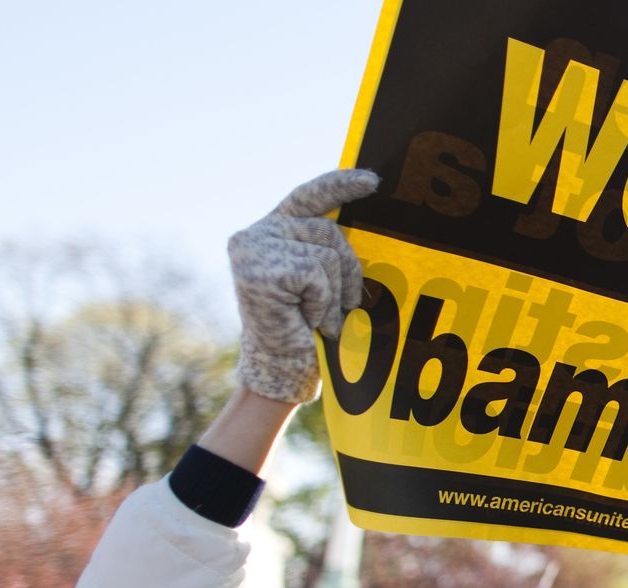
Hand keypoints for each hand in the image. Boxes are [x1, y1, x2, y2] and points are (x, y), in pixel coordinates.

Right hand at [228, 169, 378, 402]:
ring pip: (326, 254)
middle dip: (347, 271)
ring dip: (333, 293)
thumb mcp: (320, 279)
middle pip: (329, 231)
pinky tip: (304, 320)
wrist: (281, 366)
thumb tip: (368, 221)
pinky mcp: (259, 270)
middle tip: (337, 306)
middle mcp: (256, 233)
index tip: (374, 182)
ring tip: (315, 316)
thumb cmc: (306, 326)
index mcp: (272, 230)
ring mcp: (253, 249)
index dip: (340, 186)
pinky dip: (320, 303)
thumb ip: (328, 249)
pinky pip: (316, 276)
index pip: (309, 196)